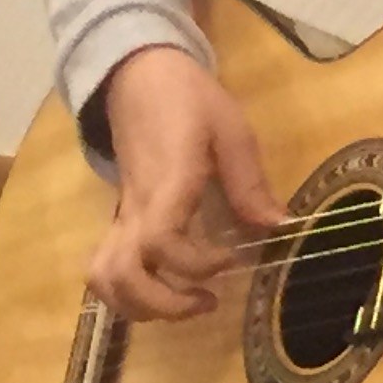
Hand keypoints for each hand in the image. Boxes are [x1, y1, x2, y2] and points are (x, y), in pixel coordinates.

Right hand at [89, 46, 288, 321]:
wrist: (137, 76)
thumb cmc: (188, 99)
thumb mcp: (231, 129)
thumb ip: (250, 182)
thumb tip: (278, 226)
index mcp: (167, 183)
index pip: (162, 242)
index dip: (196, 265)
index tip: (231, 258)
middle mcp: (135, 208)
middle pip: (123, 276)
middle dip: (164, 305)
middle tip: (207, 301)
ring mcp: (121, 216)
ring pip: (104, 278)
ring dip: (139, 306)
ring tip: (181, 303)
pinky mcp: (117, 219)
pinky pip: (106, 267)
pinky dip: (127, 292)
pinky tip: (163, 288)